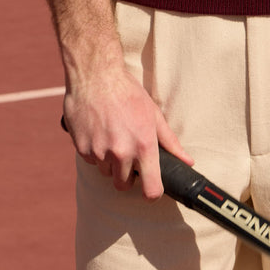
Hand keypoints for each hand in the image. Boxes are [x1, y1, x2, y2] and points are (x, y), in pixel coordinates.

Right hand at [62, 65, 190, 199]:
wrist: (95, 75)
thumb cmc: (127, 92)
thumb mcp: (153, 115)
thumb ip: (170, 142)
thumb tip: (188, 161)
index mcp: (143, 146)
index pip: (151, 189)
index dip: (152, 193)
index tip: (151, 188)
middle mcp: (121, 153)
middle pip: (124, 185)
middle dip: (127, 176)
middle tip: (128, 157)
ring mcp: (99, 152)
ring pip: (106, 172)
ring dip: (109, 162)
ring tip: (112, 137)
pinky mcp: (82, 148)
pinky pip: (91, 160)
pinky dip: (94, 152)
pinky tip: (98, 132)